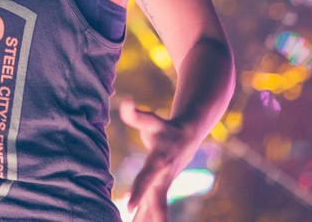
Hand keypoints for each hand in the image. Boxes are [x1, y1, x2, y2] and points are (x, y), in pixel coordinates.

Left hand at [119, 98, 196, 221]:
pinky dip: (145, 218)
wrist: (187, 137)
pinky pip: (153, 209)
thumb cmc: (164, 127)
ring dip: (146, 220)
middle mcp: (162, 179)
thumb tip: (125, 101)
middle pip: (154, 203)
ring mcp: (163, 187)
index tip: (129, 206)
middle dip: (147, 217)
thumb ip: (135, 113)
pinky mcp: (160, 191)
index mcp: (159, 163)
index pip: (146, 180)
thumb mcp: (150, 119)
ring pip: (155, 210)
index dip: (138, 193)